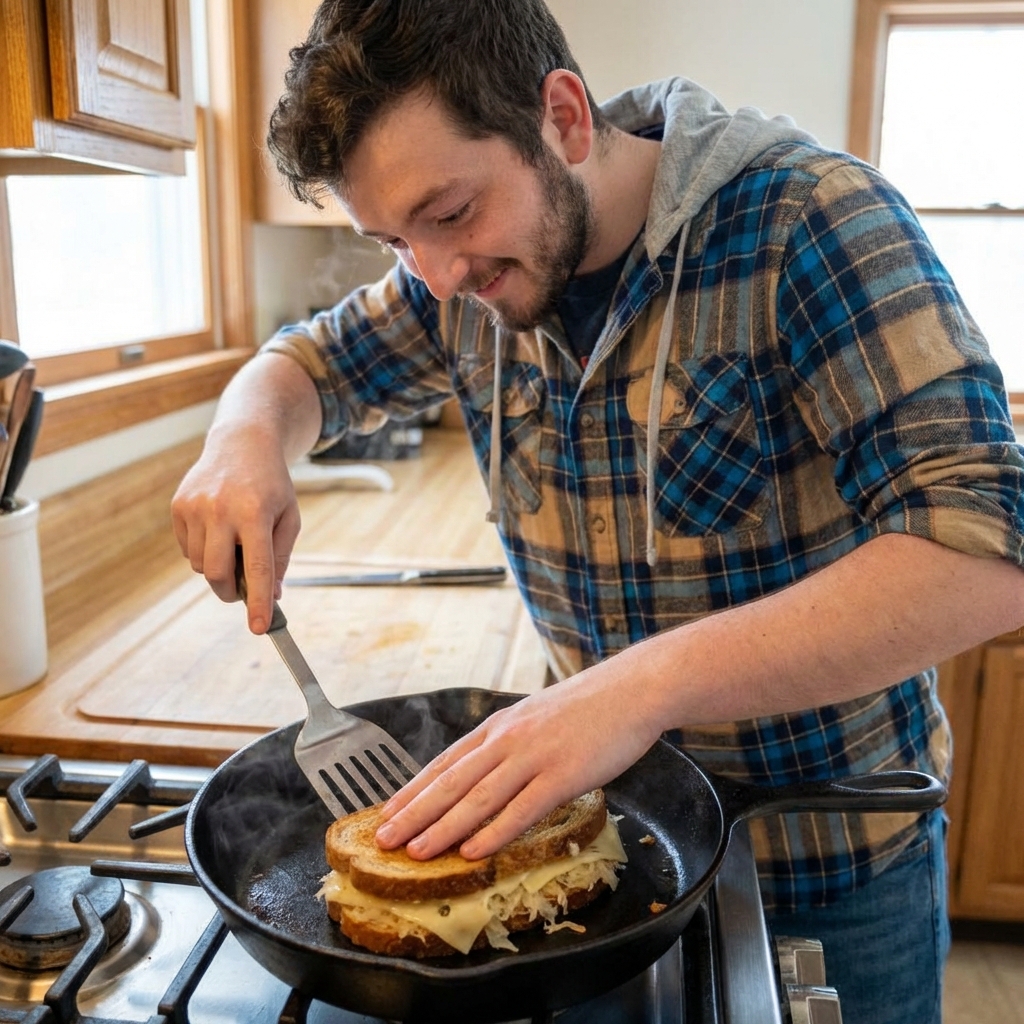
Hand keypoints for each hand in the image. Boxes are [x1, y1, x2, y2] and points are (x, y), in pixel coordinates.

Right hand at [171, 421, 300, 633]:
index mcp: (255, 513)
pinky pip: (188, 549)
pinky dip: (203, 552)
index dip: (258, 601)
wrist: (241, 444)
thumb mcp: (288, 517)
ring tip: (233, 544)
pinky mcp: (178, 506)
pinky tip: (217, 531)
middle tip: (242, 593)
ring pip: (200, 565)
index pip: (257, 567)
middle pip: (218, 574)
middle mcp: (221, 509)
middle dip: (231, 592)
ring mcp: (195, 507)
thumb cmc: (272, 486)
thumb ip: (281, 558)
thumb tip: (271, 596)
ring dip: (217, 568)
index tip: (259, 627)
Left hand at [374, 658, 664, 859]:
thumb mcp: (537, 716)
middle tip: (383, 839)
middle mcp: (508, 739)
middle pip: (451, 782)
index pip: (446, 761)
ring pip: (477, 797)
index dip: (414, 789)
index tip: (387, 812)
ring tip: (414, 852)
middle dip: (413, 814)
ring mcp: (534, 756)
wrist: (633, 689)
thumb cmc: (589, 706)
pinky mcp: (563, 774)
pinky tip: (472, 851)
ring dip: (442, 828)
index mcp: (500, 726)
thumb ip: (511, 742)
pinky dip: (493, 832)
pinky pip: (522, 808)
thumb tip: (489, 771)